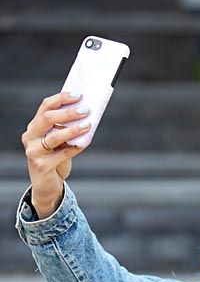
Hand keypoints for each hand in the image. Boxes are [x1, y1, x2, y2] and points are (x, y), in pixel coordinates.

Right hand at [20, 92, 91, 217]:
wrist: (47, 187)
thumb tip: (86, 115)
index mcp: (33, 127)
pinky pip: (63, 154)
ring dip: (73, 130)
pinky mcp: (42, 165)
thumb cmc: (55, 161)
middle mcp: (29, 137)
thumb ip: (66, 130)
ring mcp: (33, 152)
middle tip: (85, 110)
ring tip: (88, 125)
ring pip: (54, 136)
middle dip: (68, 113)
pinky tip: (86, 143)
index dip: (61, 98)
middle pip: (48, 118)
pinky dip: (76, 148)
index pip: (45, 107)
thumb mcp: (59, 143)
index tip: (78, 95)